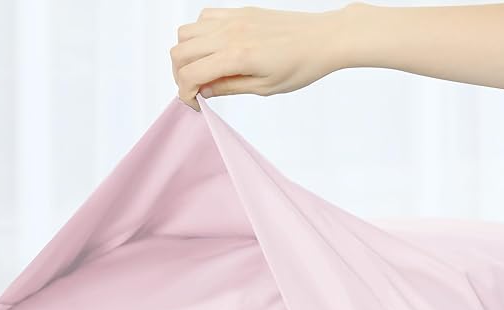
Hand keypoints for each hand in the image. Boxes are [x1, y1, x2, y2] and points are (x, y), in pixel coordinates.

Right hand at [170, 6, 348, 109]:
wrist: (323, 38)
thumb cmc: (301, 66)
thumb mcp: (265, 88)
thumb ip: (229, 87)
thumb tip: (203, 91)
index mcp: (237, 57)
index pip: (190, 74)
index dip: (185, 94)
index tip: (195, 104)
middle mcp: (230, 34)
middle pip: (180, 52)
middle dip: (180, 75)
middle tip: (196, 89)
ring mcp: (233, 19)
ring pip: (186, 32)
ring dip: (187, 54)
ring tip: (203, 69)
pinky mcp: (239, 11)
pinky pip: (204, 18)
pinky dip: (199, 34)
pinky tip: (214, 49)